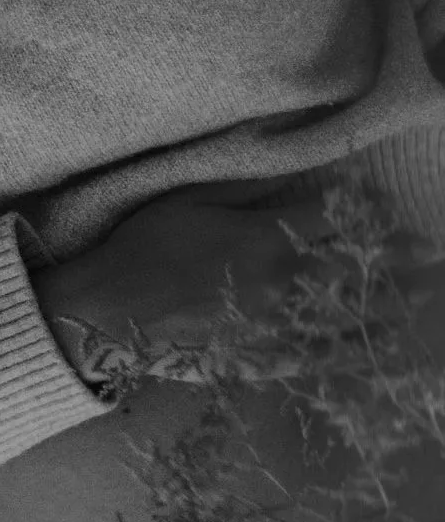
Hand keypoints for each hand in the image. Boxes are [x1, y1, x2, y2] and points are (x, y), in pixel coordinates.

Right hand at [35, 182, 417, 385]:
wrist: (108, 314)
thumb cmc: (143, 248)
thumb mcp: (189, 199)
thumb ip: (246, 186)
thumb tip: (291, 162)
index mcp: (266, 237)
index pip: (331, 217)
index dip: (360, 208)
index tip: (380, 203)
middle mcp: (283, 282)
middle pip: (355, 267)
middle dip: (397, 258)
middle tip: (430, 253)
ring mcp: (276, 326)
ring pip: (346, 315)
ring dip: (387, 305)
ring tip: (418, 296)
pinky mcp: (262, 359)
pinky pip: (317, 359)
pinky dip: (350, 354)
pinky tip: (374, 350)